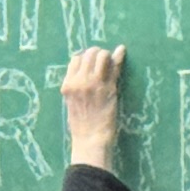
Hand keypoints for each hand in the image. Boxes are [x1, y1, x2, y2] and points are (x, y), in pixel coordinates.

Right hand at [61, 45, 125, 170]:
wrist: (91, 139)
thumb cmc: (81, 125)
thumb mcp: (71, 103)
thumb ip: (75, 87)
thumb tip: (82, 74)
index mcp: (68, 85)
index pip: (75, 60)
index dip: (84, 59)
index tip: (91, 64)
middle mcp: (79, 81)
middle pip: (88, 54)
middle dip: (96, 54)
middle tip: (103, 61)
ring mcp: (95, 83)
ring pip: (101, 56)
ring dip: (106, 56)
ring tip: (110, 62)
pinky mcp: (109, 88)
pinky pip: (114, 67)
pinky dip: (119, 57)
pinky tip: (121, 51)